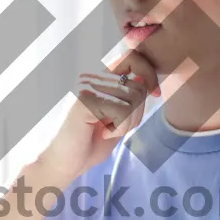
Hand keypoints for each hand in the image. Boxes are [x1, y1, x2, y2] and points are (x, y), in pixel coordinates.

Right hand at [36, 48, 160, 180]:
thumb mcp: (119, 117)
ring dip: (127, 123)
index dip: (148, 73)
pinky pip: (122, 110)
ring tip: (108, 130)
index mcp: (99, 78)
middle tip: (118, 127)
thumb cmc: (91, 142)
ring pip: (133, 98)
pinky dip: (119, 128)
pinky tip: (102, 133)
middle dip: (137, 113)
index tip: (154, 94)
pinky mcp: (85, 102)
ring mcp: (88, 88)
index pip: (132, 57)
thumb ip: (132, 98)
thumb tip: (147, 81)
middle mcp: (93, 78)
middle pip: (138, 84)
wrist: (64, 163)